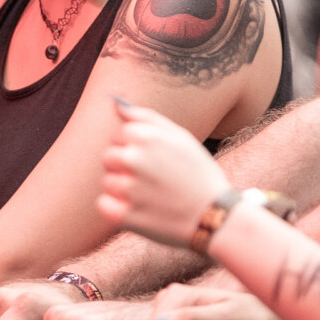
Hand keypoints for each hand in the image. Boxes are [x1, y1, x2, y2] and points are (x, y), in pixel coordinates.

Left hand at [99, 101, 228, 248]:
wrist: (217, 217)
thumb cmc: (198, 173)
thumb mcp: (180, 137)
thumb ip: (145, 117)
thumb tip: (115, 102)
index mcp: (147, 137)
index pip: (118, 134)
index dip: (135, 147)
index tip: (155, 161)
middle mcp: (135, 159)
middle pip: (109, 157)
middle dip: (125, 167)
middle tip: (152, 180)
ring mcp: (130, 189)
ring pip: (107, 182)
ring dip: (122, 189)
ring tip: (150, 196)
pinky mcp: (126, 216)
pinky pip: (102, 204)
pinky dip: (115, 209)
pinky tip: (138, 210)